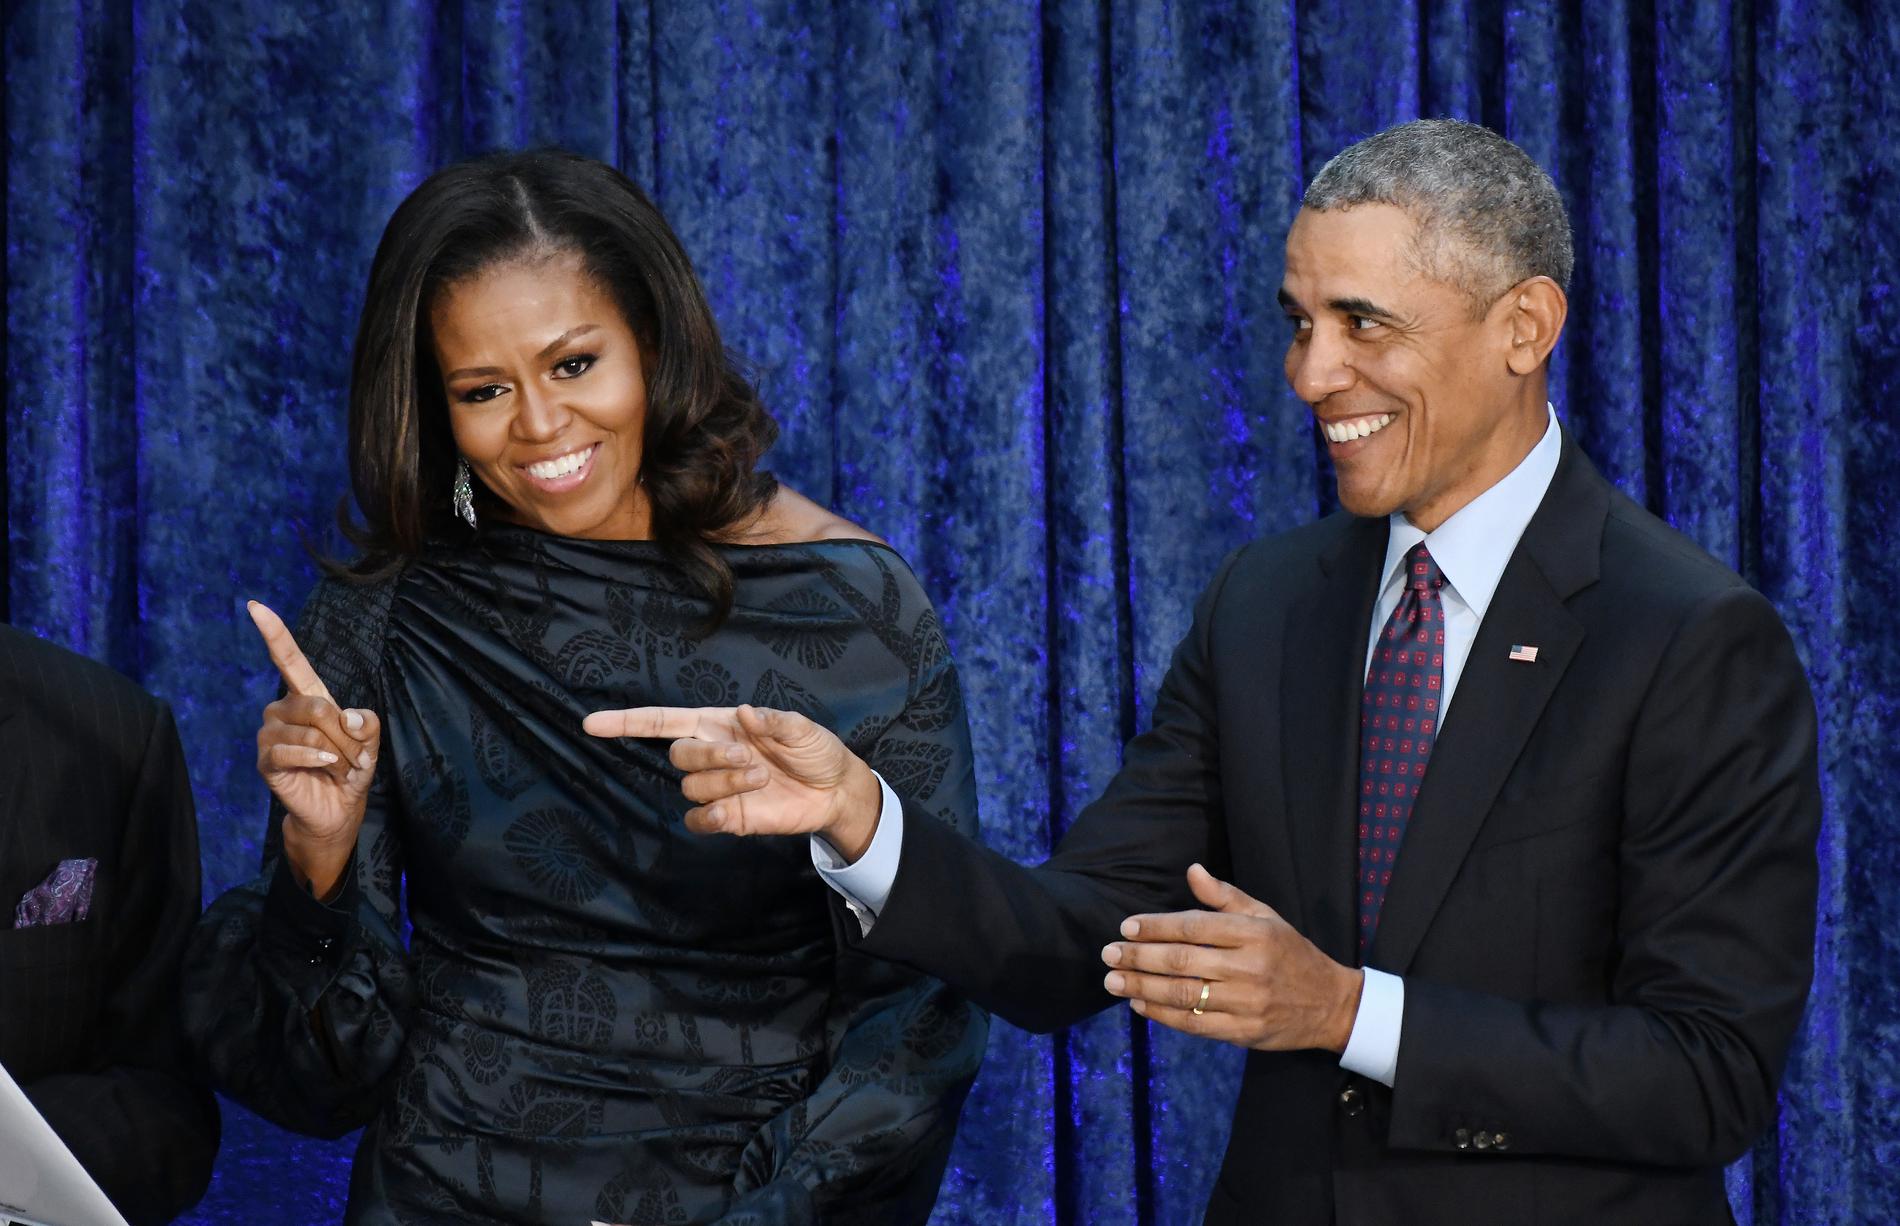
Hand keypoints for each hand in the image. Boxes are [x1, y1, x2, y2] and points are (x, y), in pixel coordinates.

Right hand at [248, 600, 381, 899]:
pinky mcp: (265, 760)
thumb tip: (347, 717)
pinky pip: (287, 751)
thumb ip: (368, 724)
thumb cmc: (350, 769)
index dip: (274, 633)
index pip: (289, 659)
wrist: (337, 809)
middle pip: (317, 706)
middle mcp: (283, 710)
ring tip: (336, 767)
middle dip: (345, 736)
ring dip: (334, 753)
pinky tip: (324, 768)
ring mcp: (270, 734)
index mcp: (308, 697)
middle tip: (350, 756)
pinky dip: (313, 760)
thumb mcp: (370, 742)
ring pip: (308, 732)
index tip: (255, 605)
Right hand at [581, 704, 882, 859]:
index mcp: (720, 726)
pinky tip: (735, 812)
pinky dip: (712, 818)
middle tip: (750, 759)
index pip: (663, 722)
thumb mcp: (802, 728)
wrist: (835, 791)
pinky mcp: (728, 818)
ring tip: (762, 778)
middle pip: (678, 755)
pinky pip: (699, 821)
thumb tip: (745, 715)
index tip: (592, 723)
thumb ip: (774, 721)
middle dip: (709, 756)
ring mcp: (718, 789)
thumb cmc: (816, 750)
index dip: (627, 722)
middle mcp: (712, 755)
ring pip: (692, 788)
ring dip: (725, 782)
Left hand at [1100, 864, 1363, 1052]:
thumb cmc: (1290, 953)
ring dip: (1143, 987)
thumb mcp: (1266, 916)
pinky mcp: (1244, 1032)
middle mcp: (1250, 967)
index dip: (1156, 927)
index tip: (1126, 928)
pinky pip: (1196, 1025)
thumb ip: (1226, 896)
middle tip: (1108, 954)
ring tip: (1113, 980)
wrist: (1330, 1004)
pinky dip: (1163, 1015)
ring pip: (1185, 995)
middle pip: (1183, 962)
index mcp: (1254, 933)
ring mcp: (1247, 1003)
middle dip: (1139, 957)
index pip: (1194, 927)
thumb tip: (1192, 870)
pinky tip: (1140, 1004)